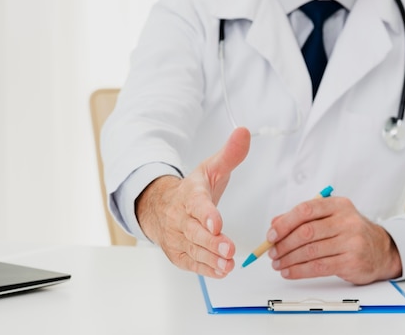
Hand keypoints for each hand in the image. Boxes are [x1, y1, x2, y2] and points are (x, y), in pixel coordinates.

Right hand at [135, 127, 250, 277]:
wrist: (159, 207)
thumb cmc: (191, 190)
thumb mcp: (211, 168)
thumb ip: (230, 154)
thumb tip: (245, 132)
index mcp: (190, 195)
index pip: (197, 204)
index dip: (207, 214)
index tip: (217, 222)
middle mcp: (181, 218)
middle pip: (195, 232)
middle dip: (212, 242)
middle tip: (228, 248)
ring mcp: (178, 238)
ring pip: (194, 250)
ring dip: (211, 259)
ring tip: (228, 264)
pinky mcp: (179, 254)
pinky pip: (192, 263)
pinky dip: (206, 269)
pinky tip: (221, 270)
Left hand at [267, 196, 401, 284]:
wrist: (382, 250)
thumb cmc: (351, 232)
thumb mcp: (331, 217)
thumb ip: (303, 218)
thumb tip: (275, 224)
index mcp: (338, 205)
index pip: (306, 210)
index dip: (285, 223)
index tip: (271, 234)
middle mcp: (346, 221)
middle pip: (306, 232)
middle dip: (284, 244)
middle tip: (272, 252)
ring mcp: (351, 242)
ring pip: (311, 251)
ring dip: (289, 259)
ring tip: (278, 264)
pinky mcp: (351, 262)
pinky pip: (319, 267)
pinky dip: (299, 271)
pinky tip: (289, 272)